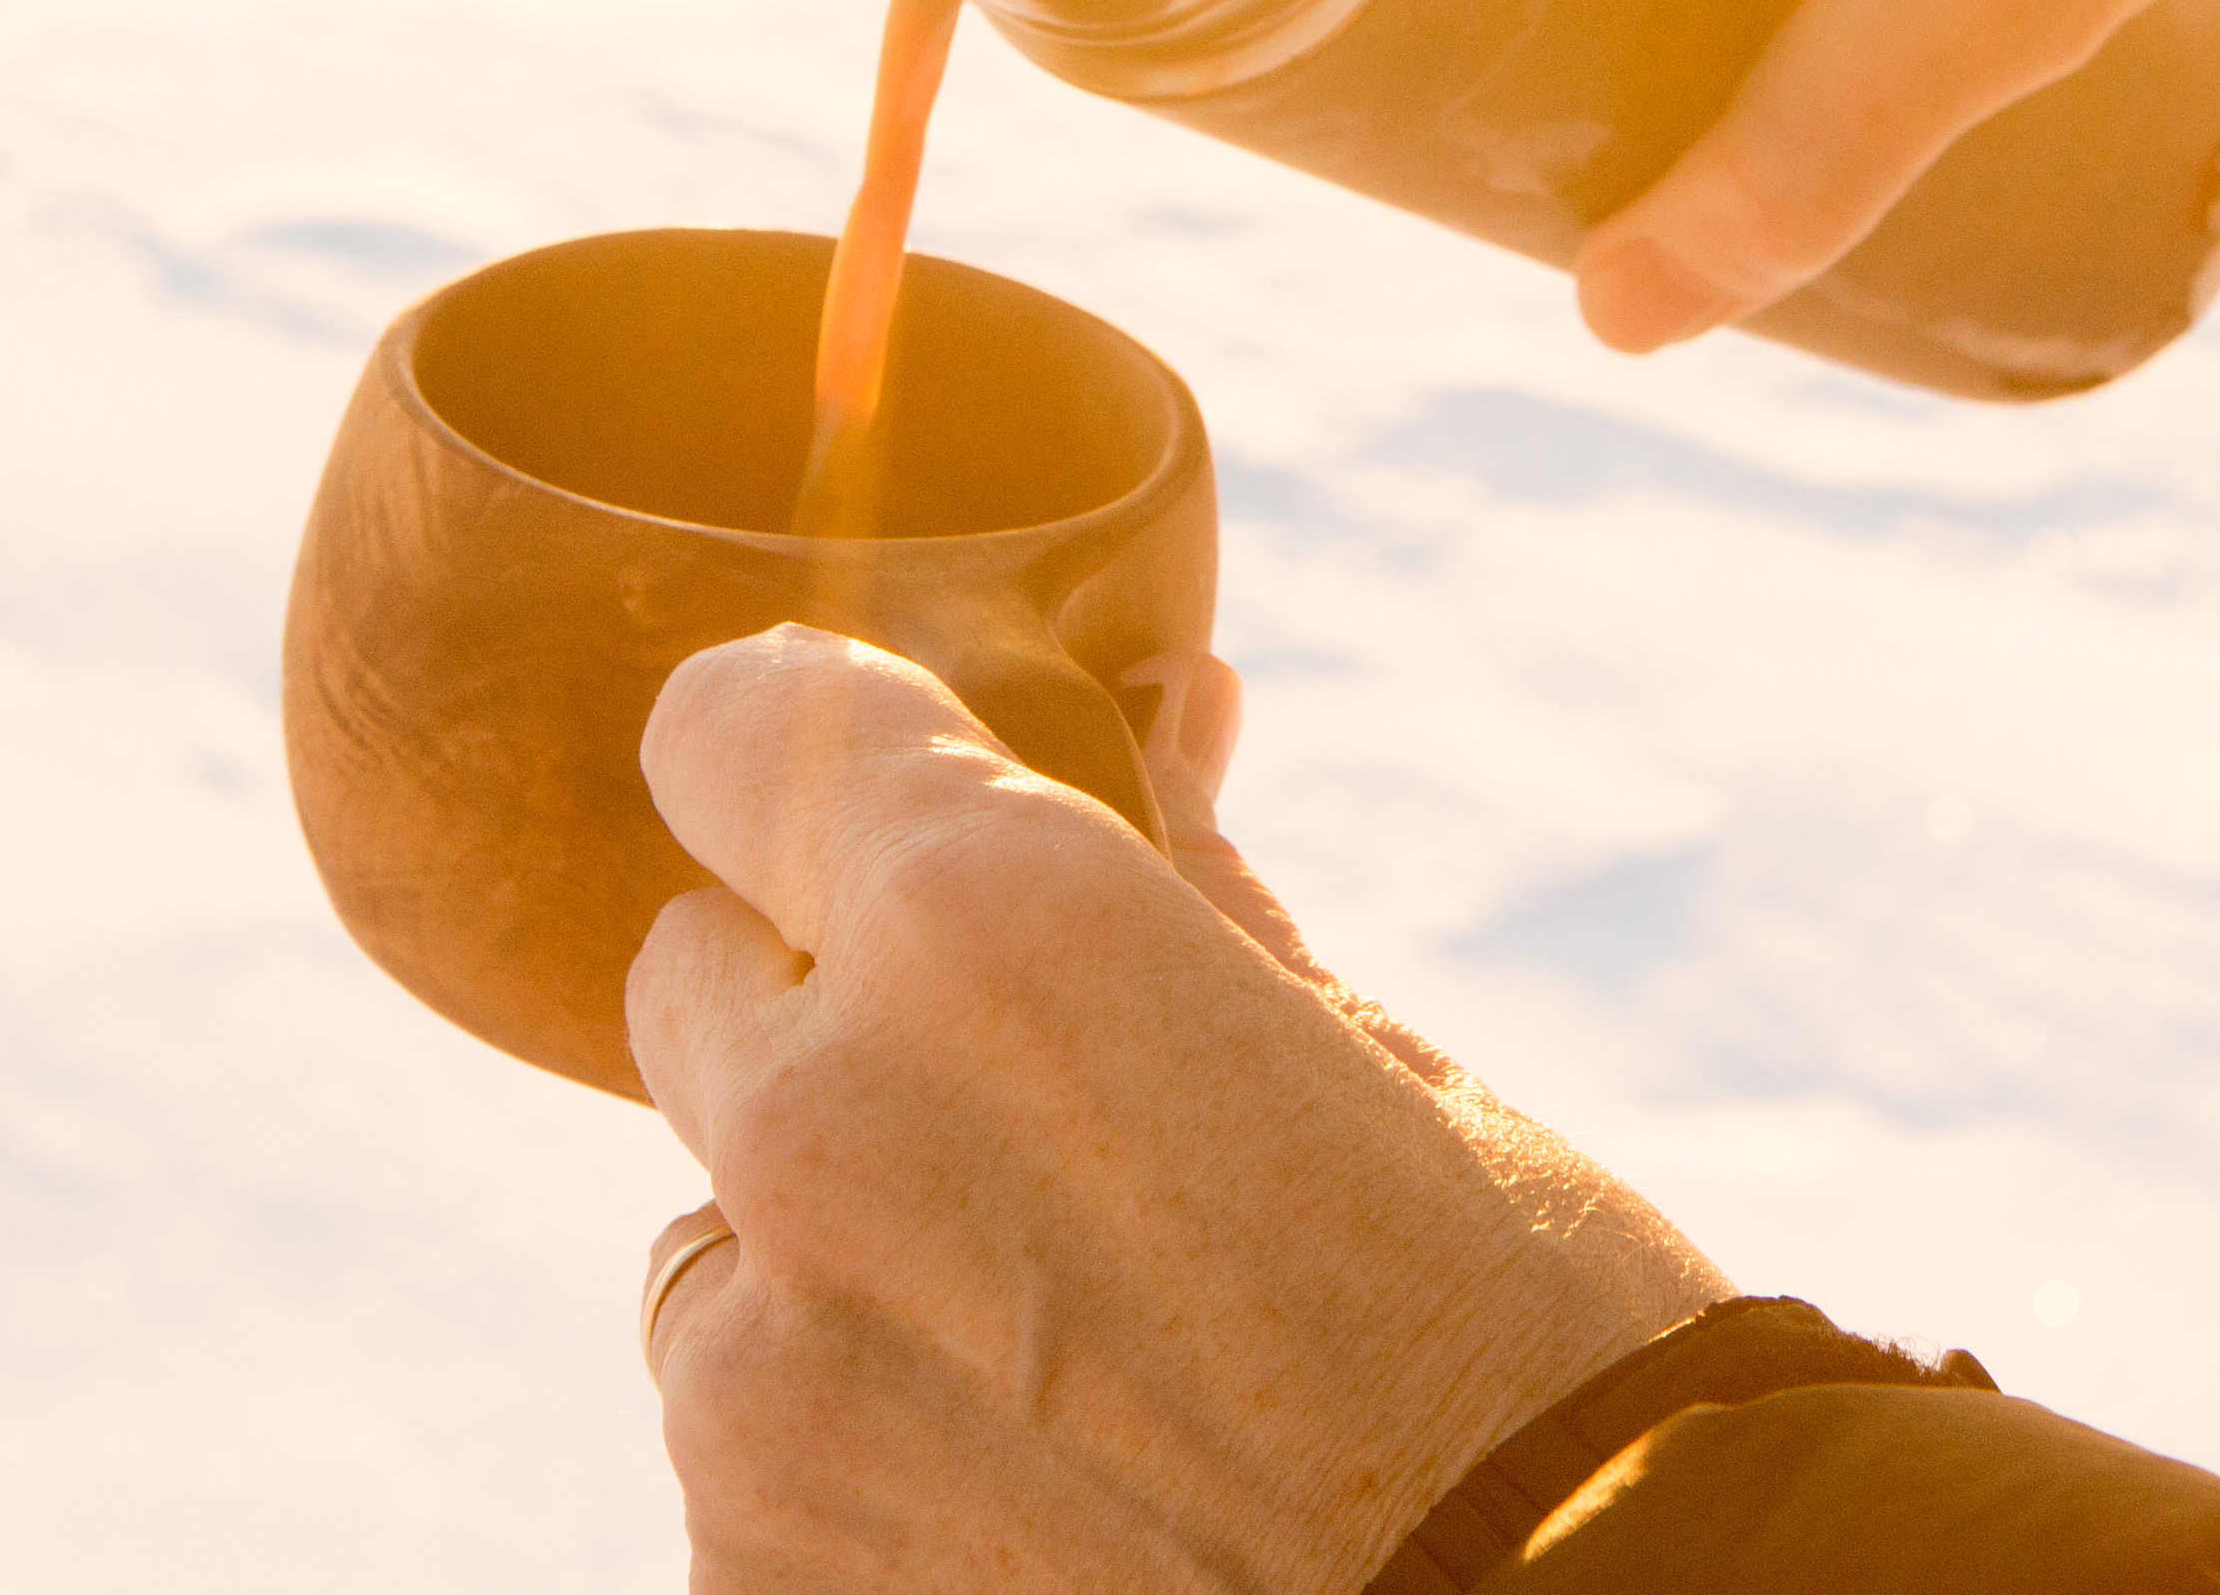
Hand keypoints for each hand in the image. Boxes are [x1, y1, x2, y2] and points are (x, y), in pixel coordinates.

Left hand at [628, 629, 1720, 1594]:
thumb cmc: (1518, 1339)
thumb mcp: (1370, 1065)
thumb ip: (1192, 879)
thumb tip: (1160, 711)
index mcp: (990, 923)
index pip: (740, 728)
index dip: (806, 747)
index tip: (866, 787)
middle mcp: (822, 1118)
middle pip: (700, 979)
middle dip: (833, 1010)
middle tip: (1042, 1112)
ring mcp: (757, 1372)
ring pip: (712, 1234)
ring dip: (833, 1251)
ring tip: (1075, 1346)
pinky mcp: (745, 1567)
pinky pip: (742, 1444)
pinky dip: (850, 1449)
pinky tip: (1046, 1489)